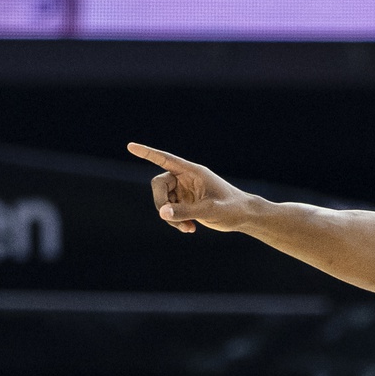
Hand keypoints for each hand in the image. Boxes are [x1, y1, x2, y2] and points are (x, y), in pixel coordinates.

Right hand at [128, 143, 255, 233]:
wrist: (244, 217)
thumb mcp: (209, 210)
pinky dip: (175, 220)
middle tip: (168, 217)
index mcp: (193, 171)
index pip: (165, 159)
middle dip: (161, 202)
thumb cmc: (232, 208)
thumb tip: (162, 212)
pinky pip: (170, 211)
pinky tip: (189, 229)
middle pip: (158, 184)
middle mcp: (186, 178)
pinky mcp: (185, 203)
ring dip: (170, 216)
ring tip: (187, 228)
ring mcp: (184, 191)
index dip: (147, 153)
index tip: (130, 146)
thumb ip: (186, 211)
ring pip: (163, 201)